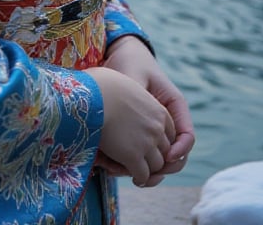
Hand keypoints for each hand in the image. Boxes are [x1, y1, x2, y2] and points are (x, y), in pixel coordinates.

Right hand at [85, 66, 175, 187]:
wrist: (92, 94)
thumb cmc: (102, 85)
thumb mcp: (128, 87)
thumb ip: (135, 97)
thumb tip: (123, 92)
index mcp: (158, 111)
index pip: (170, 134)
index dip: (159, 141)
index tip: (148, 143)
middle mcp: (157, 128)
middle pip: (165, 151)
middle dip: (154, 157)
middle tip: (142, 160)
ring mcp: (147, 143)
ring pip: (157, 166)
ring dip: (148, 169)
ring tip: (137, 169)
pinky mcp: (133, 157)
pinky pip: (143, 175)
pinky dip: (139, 178)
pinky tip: (133, 176)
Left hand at [102, 36, 194, 185]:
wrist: (120, 55)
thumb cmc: (129, 62)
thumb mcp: (133, 77)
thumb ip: (136, 99)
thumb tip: (136, 124)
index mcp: (174, 105)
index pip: (187, 136)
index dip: (179, 151)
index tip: (165, 157)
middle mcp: (169, 121)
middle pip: (176, 155)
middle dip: (161, 169)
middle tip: (143, 178)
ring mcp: (157, 129)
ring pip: (159, 160)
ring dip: (145, 171)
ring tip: (126, 174)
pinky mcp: (141, 134)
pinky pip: (143, 154)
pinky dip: (132, 163)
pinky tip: (114, 165)